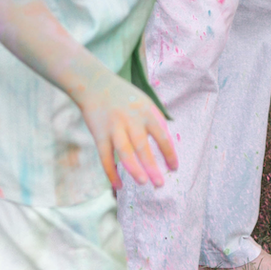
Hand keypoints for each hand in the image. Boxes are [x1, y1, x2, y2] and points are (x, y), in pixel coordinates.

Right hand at [77, 67, 178, 191]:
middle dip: (152, 167)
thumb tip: (168, 145)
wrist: (95, 84)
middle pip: (142, 147)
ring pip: (124, 153)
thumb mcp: (144, 102)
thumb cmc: (124, 97)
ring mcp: (114, 128)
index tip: (174, 168)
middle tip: (160, 184)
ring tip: (142, 182)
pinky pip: (105, 157)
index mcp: (146, 112)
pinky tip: (118, 185)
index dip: (169, 153)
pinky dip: (111, 173)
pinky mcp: (99, 134)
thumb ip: (155, 121)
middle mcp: (131, 120)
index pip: (162, 135)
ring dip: (134, 169)